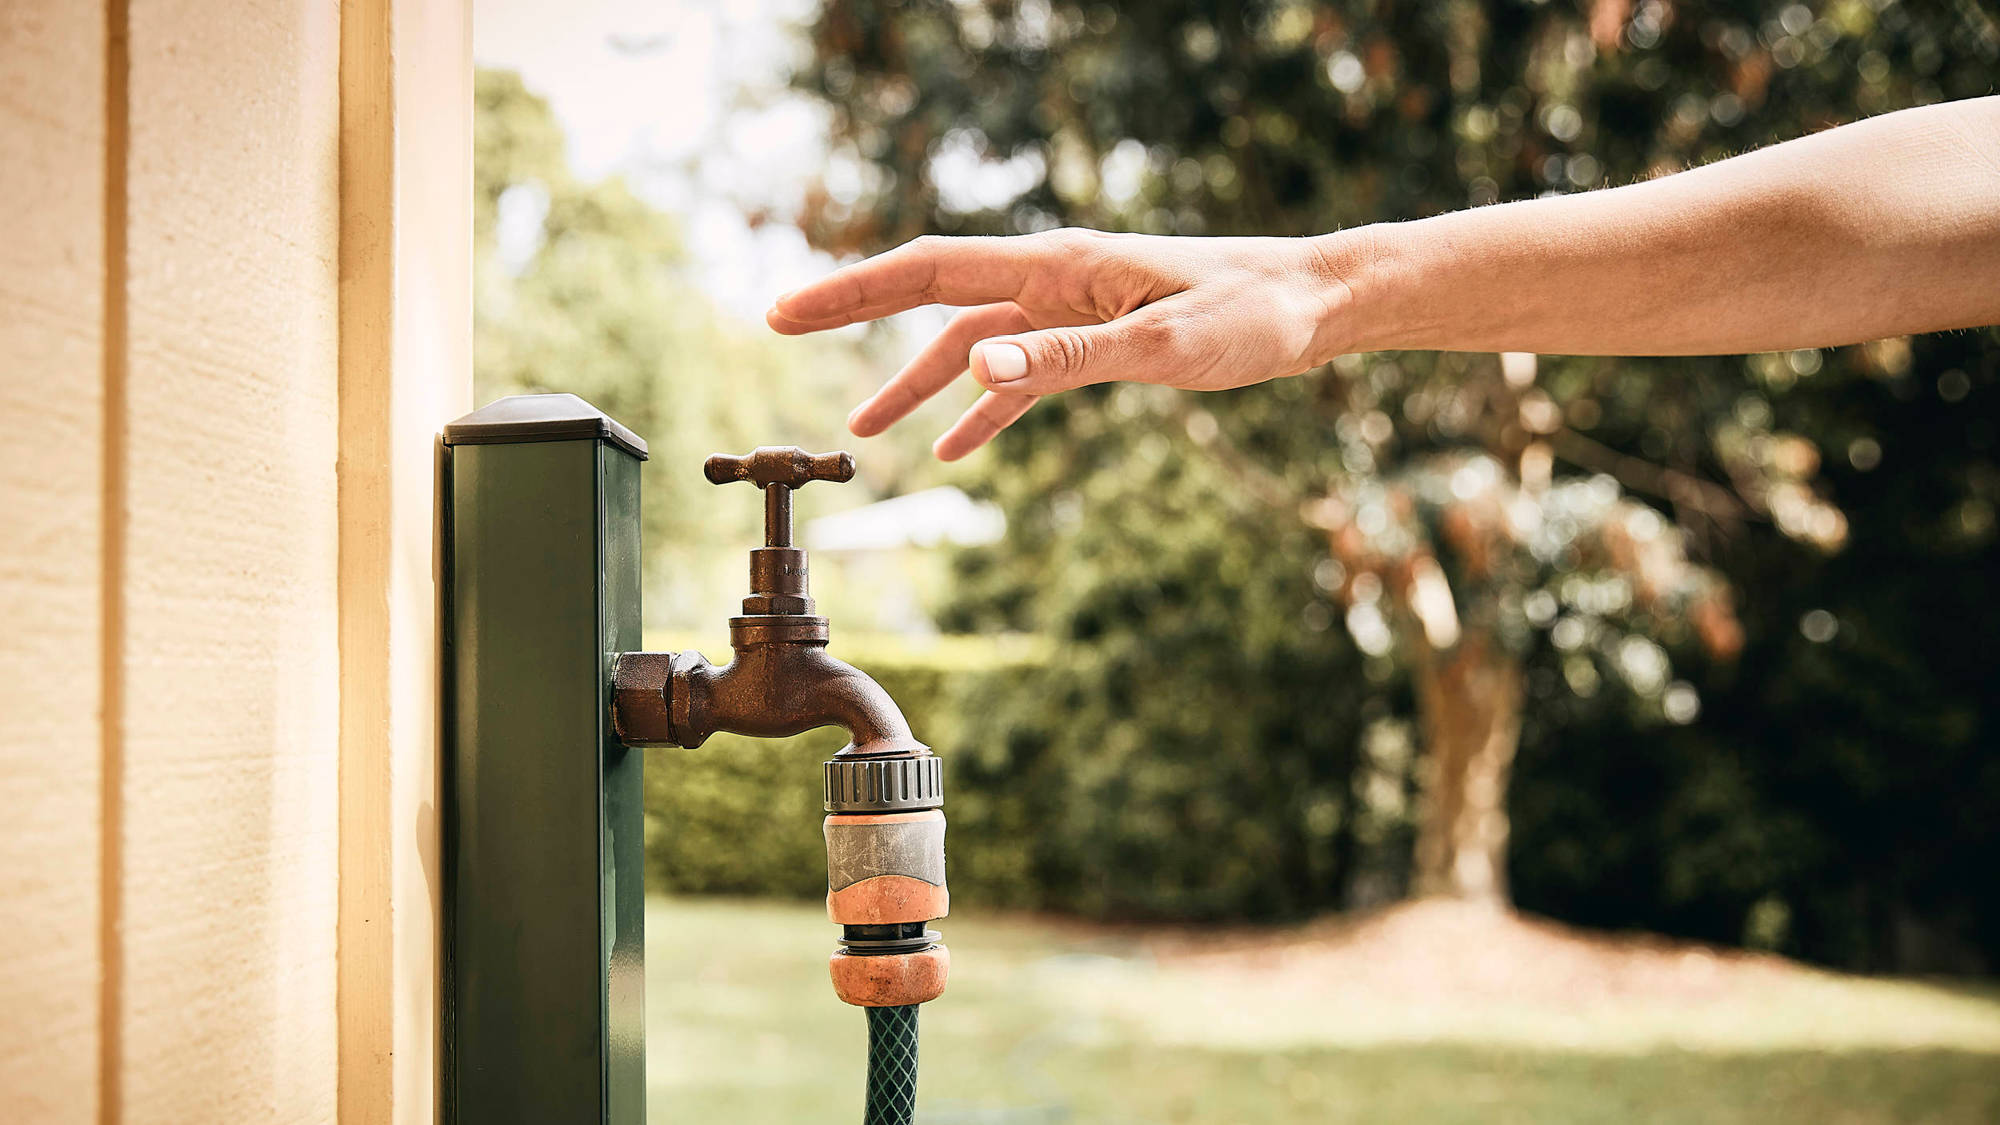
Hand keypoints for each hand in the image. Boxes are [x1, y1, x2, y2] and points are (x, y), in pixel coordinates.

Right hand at [766, 229, 1356, 459]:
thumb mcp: (1159, 344)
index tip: (786, 308)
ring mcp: (1073, 309)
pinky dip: (985, 409)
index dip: (851, 290)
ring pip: (972, 345)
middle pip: (933, 298)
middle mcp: (1054, 279)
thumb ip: (1064, 359)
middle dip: (856, 316)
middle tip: (781, 326)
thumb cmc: (1252, 312)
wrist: (1316, 305)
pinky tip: (961, 448)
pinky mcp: (1099, 340)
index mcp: (1058, 265)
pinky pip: (1022, 375)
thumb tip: (973, 370)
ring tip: (866, 430)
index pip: (930, 272)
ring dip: (918, 384)